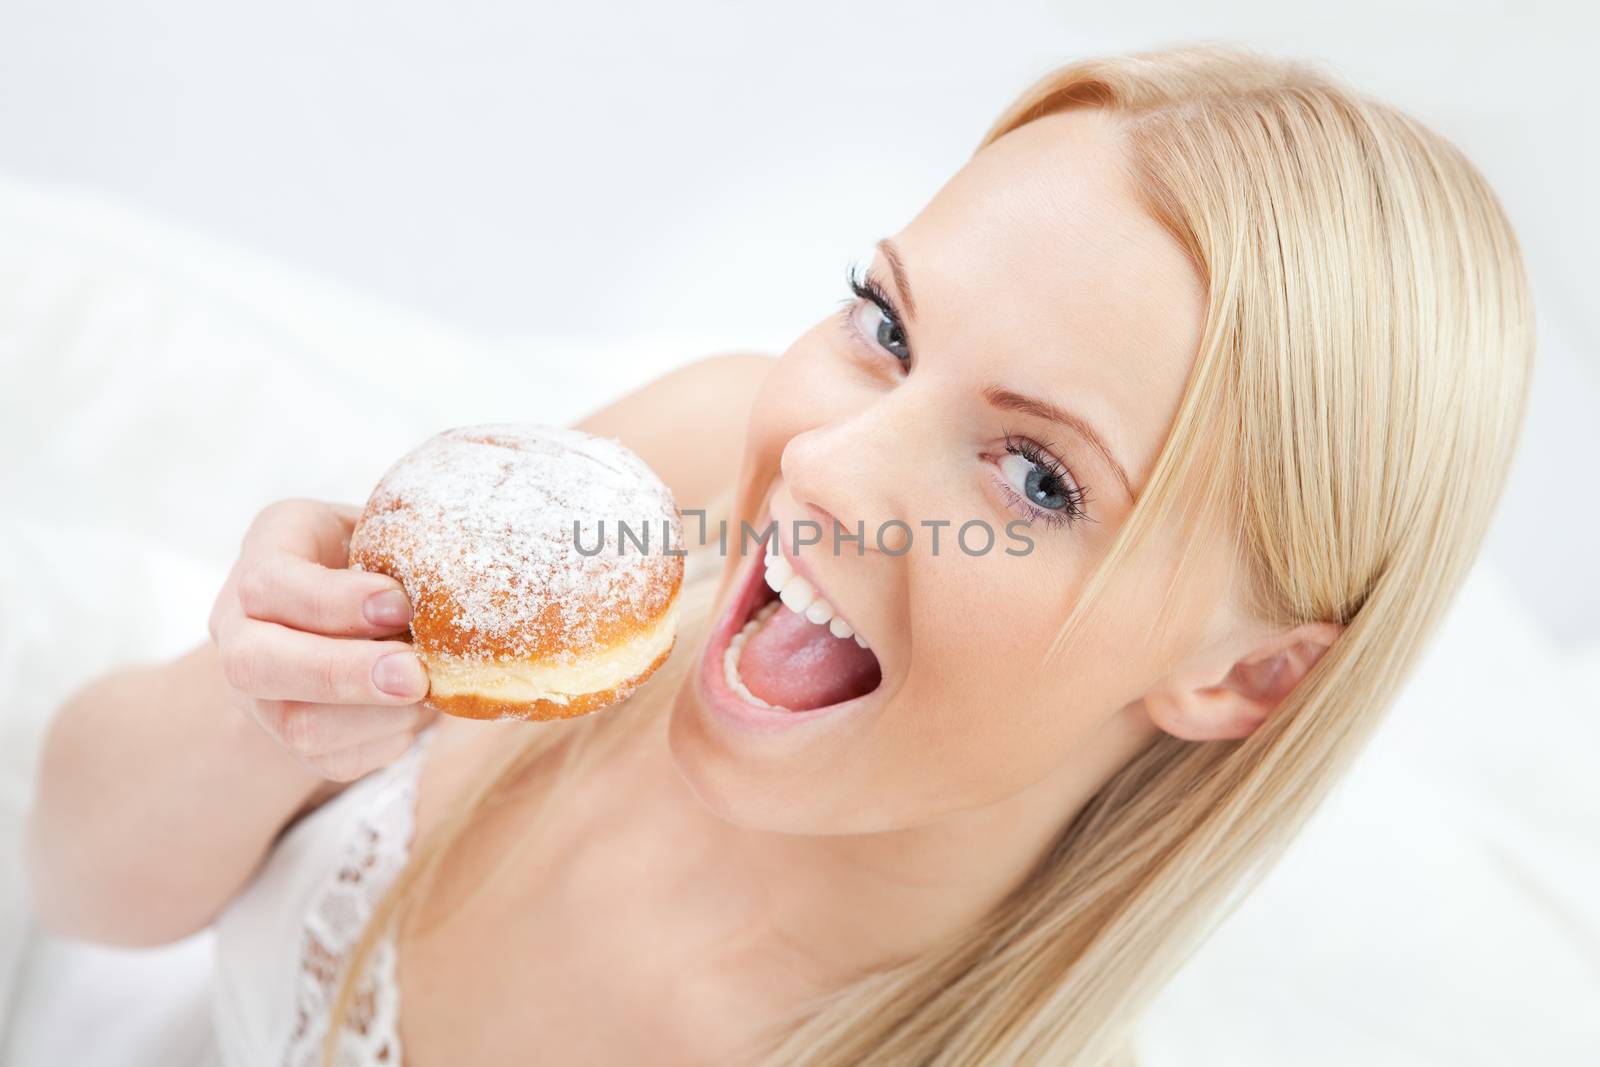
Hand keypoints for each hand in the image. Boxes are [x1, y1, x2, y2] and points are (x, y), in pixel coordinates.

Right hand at [209, 499, 437, 780]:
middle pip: (256, 666)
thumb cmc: (380, 554)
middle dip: (341, 674)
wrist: (350, 612)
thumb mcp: (386, 527)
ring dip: (380, 714)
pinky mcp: (288, 740)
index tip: (401, 605)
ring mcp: (257, 690)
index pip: (269, 584)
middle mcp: (239, 625)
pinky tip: (415, 708)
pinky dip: (390, 738)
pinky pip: (336, 760)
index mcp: (265, 551)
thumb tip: (453, 581)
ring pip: (299, 725)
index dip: (334, 602)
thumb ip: (405, 544)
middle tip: (414, 674)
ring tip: (428, 688)